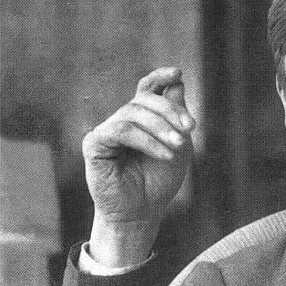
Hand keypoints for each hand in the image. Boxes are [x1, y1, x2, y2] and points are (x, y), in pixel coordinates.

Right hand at [82, 67, 194, 265]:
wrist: (143, 212)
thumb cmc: (159, 181)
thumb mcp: (178, 145)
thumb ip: (176, 115)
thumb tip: (177, 82)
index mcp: (140, 118)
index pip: (146, 89)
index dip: (159, 77)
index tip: (177, 73)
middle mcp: (121, 121)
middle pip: (143, 99)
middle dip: (170, 110)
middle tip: (191, 128)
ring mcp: (106, 131)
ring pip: (133, 113)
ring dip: (161, 128)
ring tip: (179, 146)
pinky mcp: (94, 144)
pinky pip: (121, 130)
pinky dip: (146, 140)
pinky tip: (164, 153)